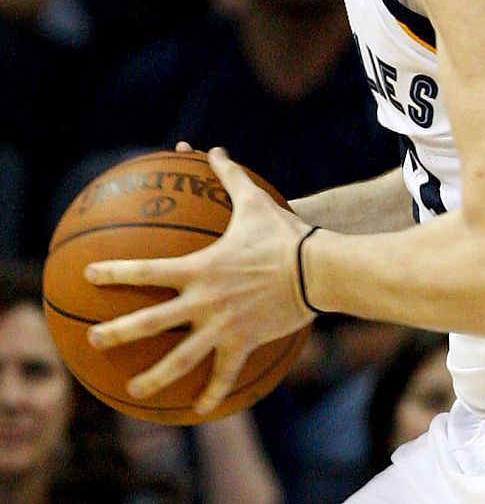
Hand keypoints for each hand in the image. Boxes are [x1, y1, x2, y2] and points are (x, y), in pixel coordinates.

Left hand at [84, 148, 314, 415]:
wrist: (319, 269)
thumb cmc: (285, 233)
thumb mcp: (255, 202)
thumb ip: (230, 177)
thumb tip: (213, 150)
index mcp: (200, 268)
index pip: (145, 271)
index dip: (114, 273)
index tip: (90, 276)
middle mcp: (204, 301)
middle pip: (150, 323)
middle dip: (116, 334)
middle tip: (92, 340)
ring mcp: (222, 325)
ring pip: (180, 359)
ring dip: (154, 378)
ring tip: (132, 390)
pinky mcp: (244, 342)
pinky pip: (225, 373)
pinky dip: (213, 392)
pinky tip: (198, 409)